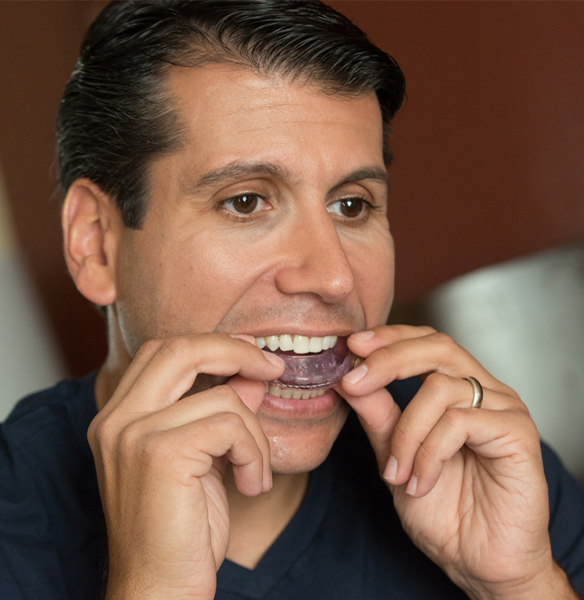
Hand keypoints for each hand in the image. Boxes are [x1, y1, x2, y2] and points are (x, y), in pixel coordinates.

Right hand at [87, 334, 283, 599]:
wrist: (158, 591)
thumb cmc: (180, 530)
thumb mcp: (204, 459)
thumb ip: (218, 411)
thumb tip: (251, 375)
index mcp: (119, 416)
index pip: (163, 351)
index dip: (212, 345)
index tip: (252, 358)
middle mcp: (116, 419)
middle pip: (181, 348)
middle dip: (235, 350)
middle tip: (272, 368)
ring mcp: (133, 434)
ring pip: (222, 397)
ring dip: (256, 433)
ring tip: (255, 472)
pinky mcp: (161, 454)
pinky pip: (231, 425)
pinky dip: (254, 452)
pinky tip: (252, 484)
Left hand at [337, 325, 574, 598]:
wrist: (477, 562)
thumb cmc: (442, 509)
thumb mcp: (395, 455)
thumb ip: (377, 414)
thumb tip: (348, 378)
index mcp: (458, 389)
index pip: (426, 342)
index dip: (390, 337)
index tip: (352, 344)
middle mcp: (483, 391)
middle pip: (438, 347)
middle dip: (389, 359)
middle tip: (354, 381)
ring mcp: (504, 409)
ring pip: (440, 388)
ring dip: (406, 432)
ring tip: (396, 473)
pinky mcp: (517, 434)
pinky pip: (460, 422)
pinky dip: (428, 453)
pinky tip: (421, 482)